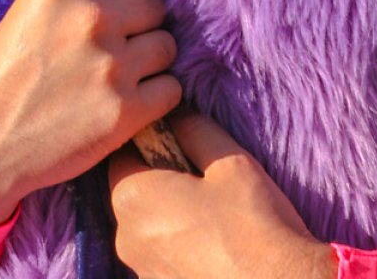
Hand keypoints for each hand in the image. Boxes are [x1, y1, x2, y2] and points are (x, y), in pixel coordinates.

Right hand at [0, 0, 180, 224]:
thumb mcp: (26, 8)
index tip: (111, 6)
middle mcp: (90, 15)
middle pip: (154, 4)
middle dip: (139, 24)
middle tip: (113, 46)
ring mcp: (111, 64)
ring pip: (167, 45)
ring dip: (150, 60)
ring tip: (118, 75)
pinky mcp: (125, 111)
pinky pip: (170, 88)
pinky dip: (155, 97)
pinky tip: (126, 102)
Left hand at [109, 111, 336, 278]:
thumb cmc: (252, 223)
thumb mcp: (226, 159)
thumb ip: (192, 128)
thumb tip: (175, 114)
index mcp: (133, 198)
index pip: (124, 152)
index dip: (151, 141)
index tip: (180, 142)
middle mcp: (126, 238)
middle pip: (134, 191)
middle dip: (161, 178)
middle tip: (203, 177)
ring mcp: (142, 270)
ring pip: (148, 226)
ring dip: (170, 214)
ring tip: (214, 213)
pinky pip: (162, 254)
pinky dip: (179, 244)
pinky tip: (214, 243)